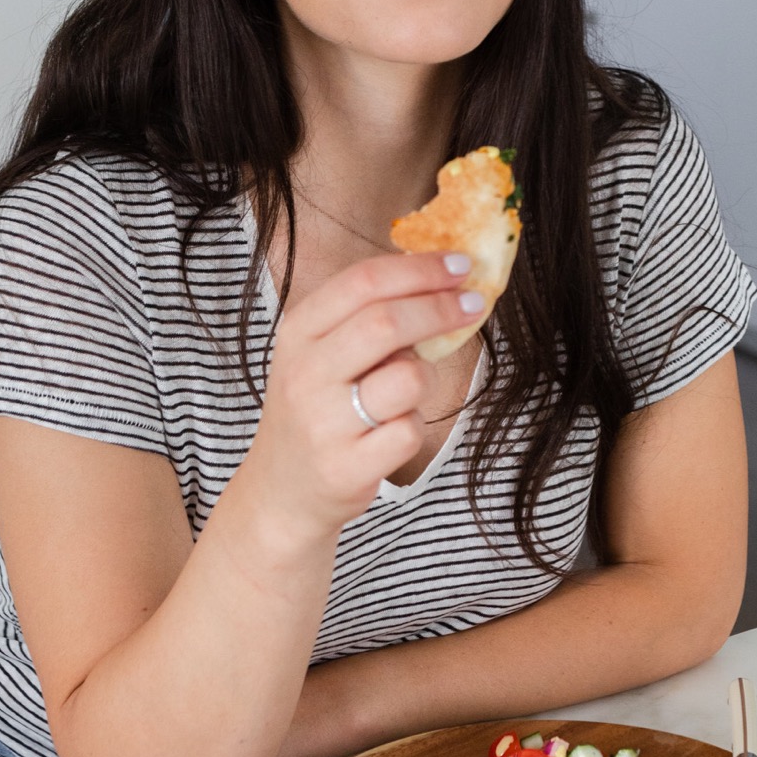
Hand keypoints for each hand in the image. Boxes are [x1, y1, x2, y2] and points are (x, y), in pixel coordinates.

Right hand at [241, 250, 480, 542]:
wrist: (282, 491)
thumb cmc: (317, 410)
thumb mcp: (320, 354)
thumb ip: (365, 317)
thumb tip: (442, 279)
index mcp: (298, 332)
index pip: (363, 282)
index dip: (419, 270)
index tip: (459, 265)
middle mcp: (305, 373)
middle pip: (387, 322)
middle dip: (440, 308)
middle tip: (473, 303)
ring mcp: (324, 422)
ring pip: (408, 378)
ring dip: (424, 378)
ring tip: (405, 391)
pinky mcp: (347, 466)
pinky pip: (410, 430)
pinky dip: (413, 427)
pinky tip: (390, 433)